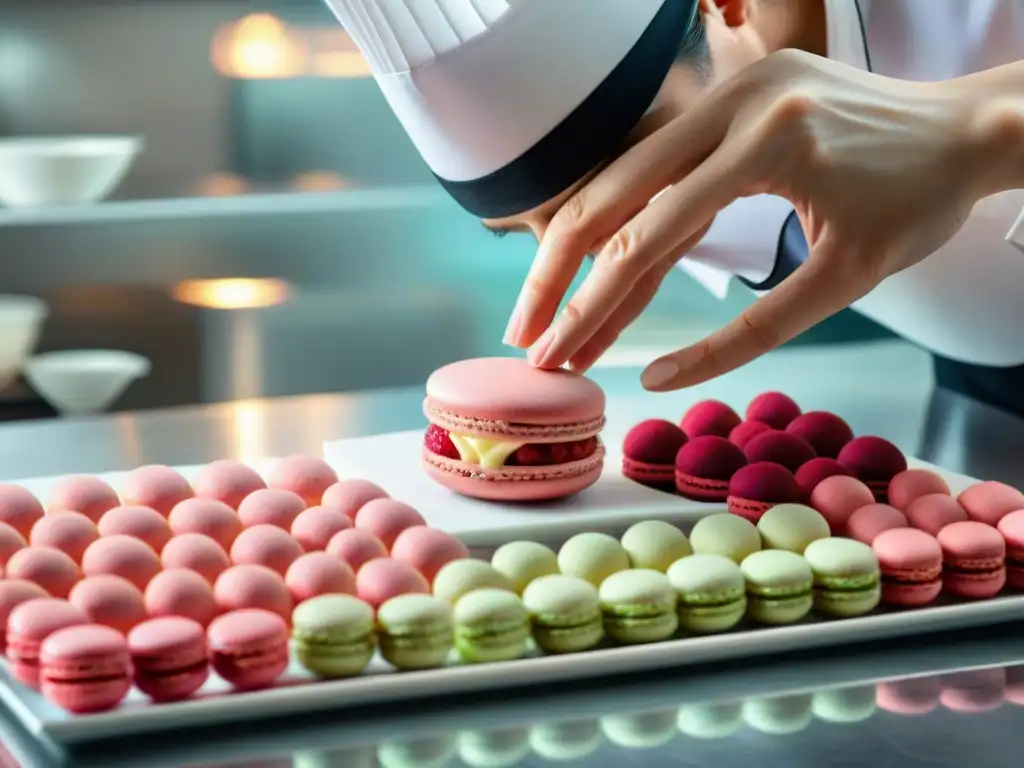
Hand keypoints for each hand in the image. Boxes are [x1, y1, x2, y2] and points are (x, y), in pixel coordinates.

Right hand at [508, 49, 995, 388]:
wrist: (971, 127)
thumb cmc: (919, 205)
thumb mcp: (839, 281)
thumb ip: (744, 334)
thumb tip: (657, 376)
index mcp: (767, 142)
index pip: (650, 236)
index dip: (592, 305)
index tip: (554, 353)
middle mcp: (736, 101)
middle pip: (612, 194)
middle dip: (558, 274)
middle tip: (523, 333)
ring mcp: (731, 88)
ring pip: (627, 177)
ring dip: (583, 248)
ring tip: (551, 310)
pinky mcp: (732, 93)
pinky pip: (662, 165)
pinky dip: (630, 217)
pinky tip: (598, 264)